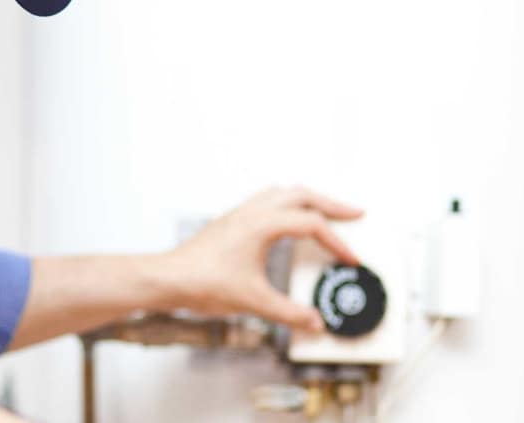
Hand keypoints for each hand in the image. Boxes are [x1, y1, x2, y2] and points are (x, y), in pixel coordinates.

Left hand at [155, 187, 363, 331]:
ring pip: (283, 192)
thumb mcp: (253, 302)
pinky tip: (288, 221)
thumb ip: (288, 313)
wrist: (167, 278)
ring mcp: (240, 213)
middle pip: (302, 195)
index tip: (351, 260)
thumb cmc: (202, 283)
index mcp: (262, 224)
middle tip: (355, 214)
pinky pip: (267, 200)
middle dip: (332, 204)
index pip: (312, 225)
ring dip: (308, 199)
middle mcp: (252, 211)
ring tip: (326, 212)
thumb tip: (314, 322)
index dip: (337, 243)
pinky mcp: (231, 221)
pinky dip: (287, 204)